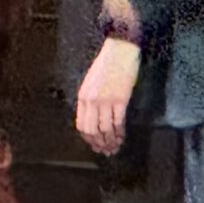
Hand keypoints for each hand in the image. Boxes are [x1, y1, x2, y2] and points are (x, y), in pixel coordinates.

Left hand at [76, 35, 141, 156]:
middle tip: (106, 151)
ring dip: (110, 141)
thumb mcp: (92, 83)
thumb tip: (94, 118)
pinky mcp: (120, 100)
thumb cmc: (107, 66)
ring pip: (105, 129)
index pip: (82, 125)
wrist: (119, 52)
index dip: (88, 139)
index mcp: (83, 97)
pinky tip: (122, 138)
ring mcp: (105, 101)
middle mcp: (91, 101)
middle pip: (92, 130)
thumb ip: (90, 100)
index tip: (95, 145)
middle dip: (99, 143)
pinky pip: (118, 122)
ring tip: (115, 147)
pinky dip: (119, 133)